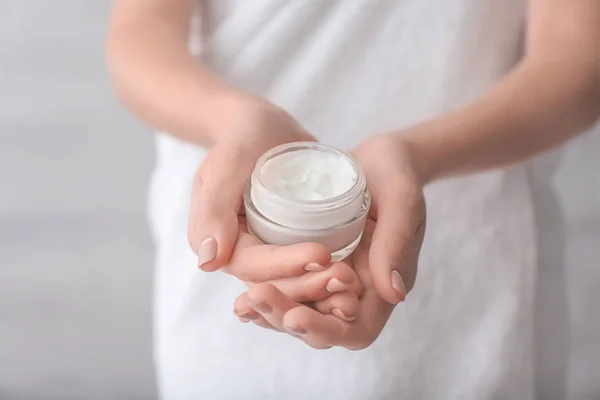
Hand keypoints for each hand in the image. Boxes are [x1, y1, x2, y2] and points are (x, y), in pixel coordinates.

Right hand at [187, 95, 362, 319]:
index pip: (252, 265)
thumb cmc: (242, 138)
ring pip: (293, 283)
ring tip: (354, 283)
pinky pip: (307, 270)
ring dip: (321, 289)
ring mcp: (267, 253)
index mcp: (220, 242)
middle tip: (348, 278)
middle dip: (309, 284)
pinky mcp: (288, 248)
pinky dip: (327, 278)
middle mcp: (241, 254)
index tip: (321, 255)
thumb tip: (208, 260)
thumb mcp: (227, 163)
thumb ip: (213, 207)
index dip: (285, 265)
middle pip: (274, 282)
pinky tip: (355, 280)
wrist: (261, 129)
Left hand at [233, 134, 426, 348]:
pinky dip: (272, 294)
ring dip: (272, 313)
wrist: (381, 159)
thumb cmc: (397, 174)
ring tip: (242, 304)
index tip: (294, 314)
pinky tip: (244, 294)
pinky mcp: (315, 266)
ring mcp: (333, 280)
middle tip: (256, 298)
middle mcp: (358, 291)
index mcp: (383, 285)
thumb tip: (394, 294)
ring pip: (302, 312)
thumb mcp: (401, 201)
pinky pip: (292, 290)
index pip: (356, 330)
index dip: (325, 328)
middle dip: (287, 318)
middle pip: (323, 329)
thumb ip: (396, 243)